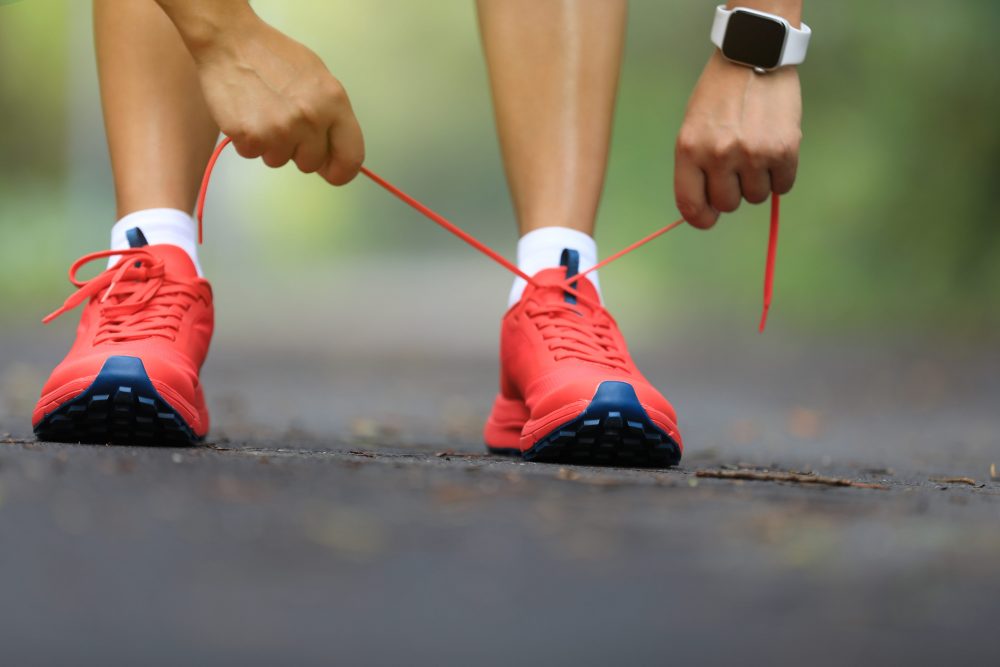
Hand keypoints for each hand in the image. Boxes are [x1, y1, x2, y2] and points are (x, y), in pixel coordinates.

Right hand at [181, 8, 364, 184]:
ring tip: (263, 111)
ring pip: (279, 161)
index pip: (351, 157)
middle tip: (283, 121)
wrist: (230, 41)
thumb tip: (332, 155)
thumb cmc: (274, 57)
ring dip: (270, 144)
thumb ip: (330, 117)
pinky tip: (247, 113)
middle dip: (297, 150)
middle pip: (310, 164)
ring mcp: (280, 130)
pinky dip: (248, 140)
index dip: (341, 171)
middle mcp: (311, 119)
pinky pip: (253, 154)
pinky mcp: (251, 136)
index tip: (331, 172)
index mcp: (334, 103)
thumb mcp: (318, 79)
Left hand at [675, 51, 800, 228]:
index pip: (691, 205)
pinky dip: (781, 175)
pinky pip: (783, 186)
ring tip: (756, 151)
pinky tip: (775, 151)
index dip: (701, 218)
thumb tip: (707, 207)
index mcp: (689, 150)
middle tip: (737, 167)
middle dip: (733, 191)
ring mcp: (752, 154)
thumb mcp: (694, 126)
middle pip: (728, 204)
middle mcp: (718, 155)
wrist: (754, 56)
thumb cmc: (720, 94)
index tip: (708, 218)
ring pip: (757, 197)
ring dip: (758, 181)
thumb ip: (696, 165)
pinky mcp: (783, 150)